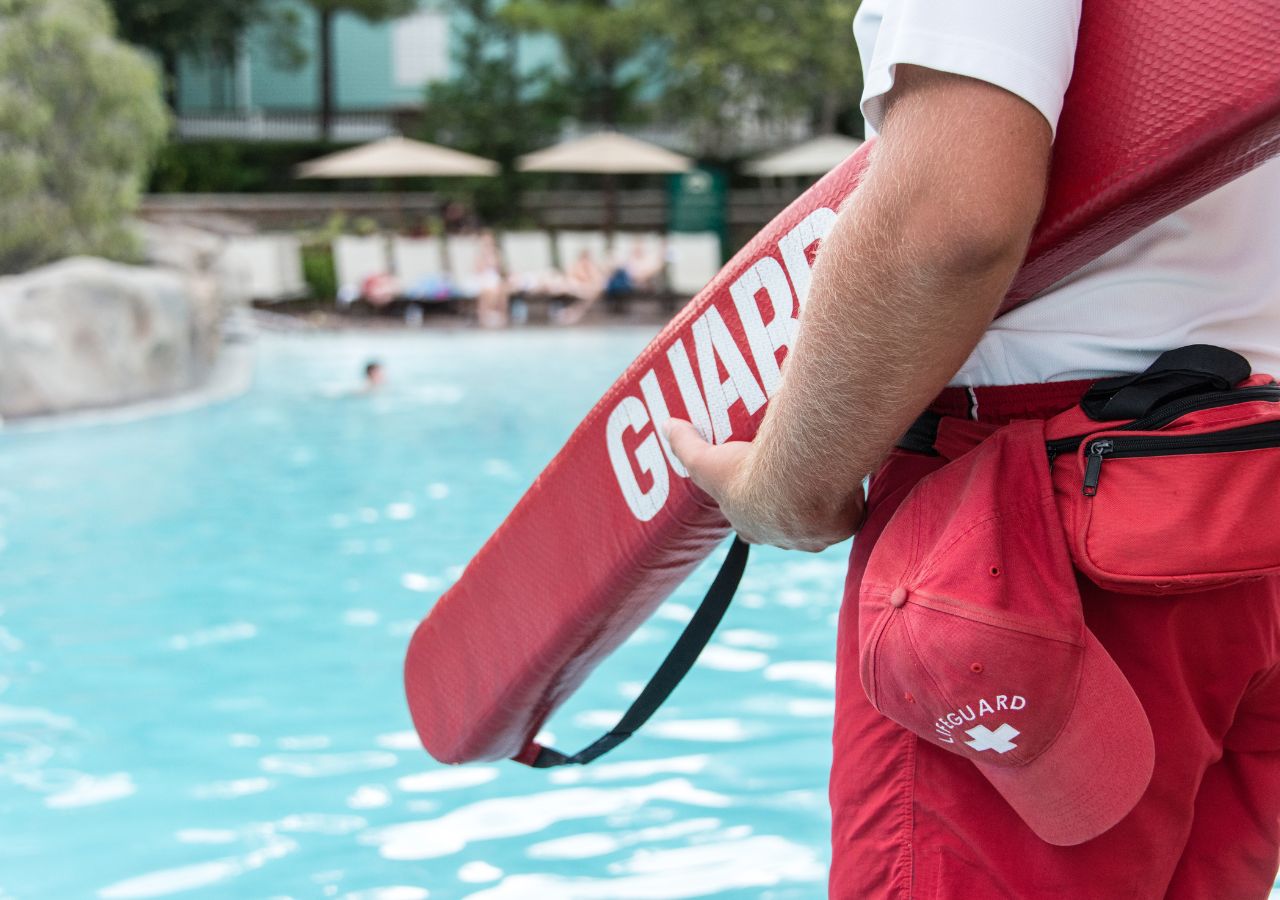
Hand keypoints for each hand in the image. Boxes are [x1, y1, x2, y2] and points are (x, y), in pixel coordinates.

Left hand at [664, 419, 864, 551]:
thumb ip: (685, 444)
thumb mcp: (706, 460)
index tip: (760, 488)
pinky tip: (850, 474)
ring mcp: (815, 536)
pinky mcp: (844, 526)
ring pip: (821, 520)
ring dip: (823, 501)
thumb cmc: (749, 474)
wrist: (798, 481)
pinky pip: (850, 513)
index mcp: (752, 526)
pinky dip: (851, 497)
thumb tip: (666, 424)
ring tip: (825, 471)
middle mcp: (784, 538)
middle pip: (787, 524)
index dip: (753, 509)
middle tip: (797, 475)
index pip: (748, 525)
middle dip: (792, 505)